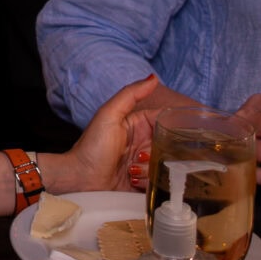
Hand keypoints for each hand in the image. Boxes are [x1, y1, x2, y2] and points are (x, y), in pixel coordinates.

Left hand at [38, 75, 162, 194]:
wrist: (81, 178)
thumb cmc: (92, 146)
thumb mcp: (109, 115)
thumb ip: (130, 95)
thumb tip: (153, 78)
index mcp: (139, 125)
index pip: (166, 120)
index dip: (174, 126)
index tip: (180, 132)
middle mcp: (145, 143)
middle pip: (169, 145)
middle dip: (160, 153)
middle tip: (141, 155)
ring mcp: (145, 163)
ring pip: (165, 164)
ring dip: (150, 168)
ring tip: (131, 168)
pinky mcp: (145, 181)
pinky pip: (159, 181)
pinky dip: (148, 181)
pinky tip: (132, 179)